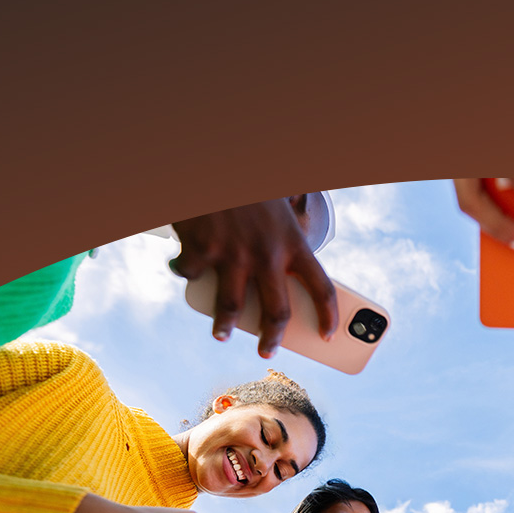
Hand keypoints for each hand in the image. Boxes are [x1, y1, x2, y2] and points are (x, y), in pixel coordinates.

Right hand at [171, 198, 336, 356]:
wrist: (213, 160)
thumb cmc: (251, 188)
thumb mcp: (280, 208)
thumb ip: (288, 236)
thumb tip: (287, 274)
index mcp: (294, 242)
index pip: (322, 287)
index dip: (328, 315)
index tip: (330, 334)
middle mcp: (268, 254)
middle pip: (277, 312)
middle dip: (274, 339)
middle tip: (269, 352)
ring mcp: (234, 256)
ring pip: (232, 308)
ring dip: (225, 326)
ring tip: (222, 333)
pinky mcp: (202, 252)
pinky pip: (191, 276)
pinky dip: (185, 273)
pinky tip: (183, 264)